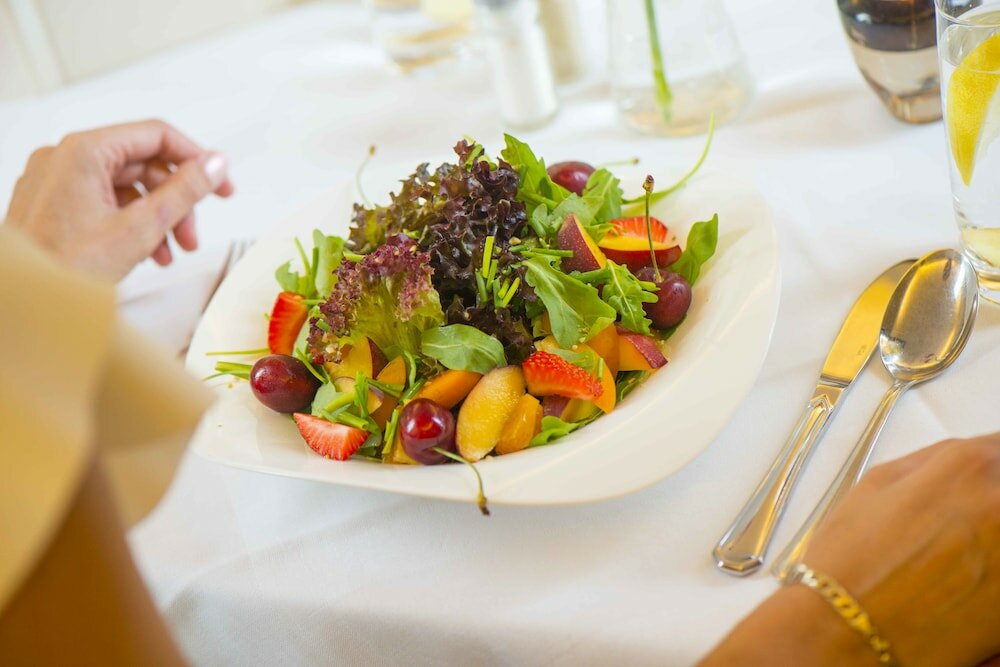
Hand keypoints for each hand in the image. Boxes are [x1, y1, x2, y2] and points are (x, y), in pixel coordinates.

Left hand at [3, 119, 233, 281]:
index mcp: (83, 152)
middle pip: (143, 165)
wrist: (25, 298)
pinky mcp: (54, 203)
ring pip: (126, 187)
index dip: (196, 160)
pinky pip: (104, 201)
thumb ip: (185, 191)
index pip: (156, 136)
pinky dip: (131, 223)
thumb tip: (215, 165)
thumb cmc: (63, 268)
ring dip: (156, 217)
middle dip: (176, 201)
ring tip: (170, 250)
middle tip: (193, 232)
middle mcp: (65, 158)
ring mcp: (56, 180)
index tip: (219, 183)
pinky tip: (145, 251)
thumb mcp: (140, 228)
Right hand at [702, 434, 999, 666]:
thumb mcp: (874, 485)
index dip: (988, 462)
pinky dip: (994, 567)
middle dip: (990, 500)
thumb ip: (929, 462)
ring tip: (961, 553)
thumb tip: (961, 458)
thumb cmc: (849, 560)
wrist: (846, 629)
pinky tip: (966, 580)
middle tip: (965, 521)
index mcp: (965, 467)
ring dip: (992, 534)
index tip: (980, 477)